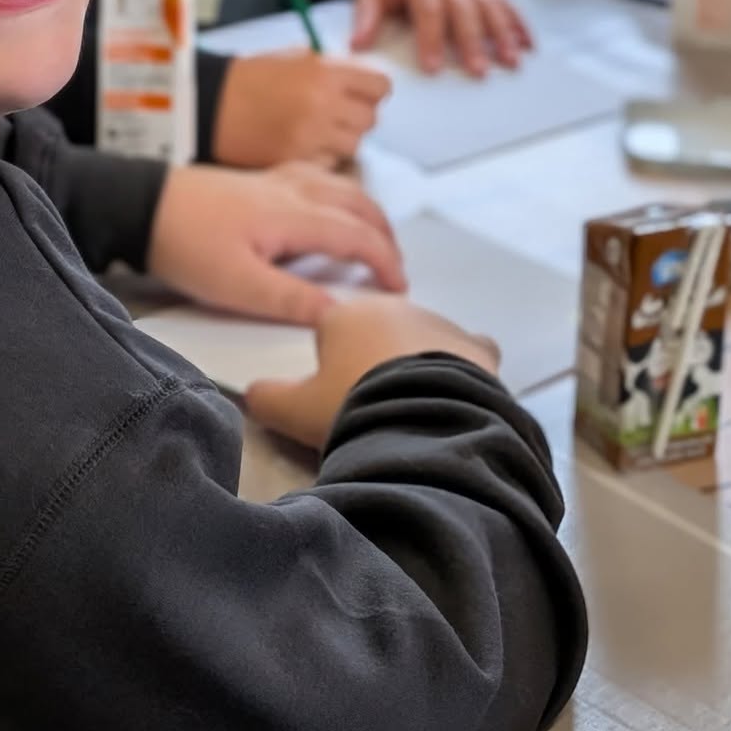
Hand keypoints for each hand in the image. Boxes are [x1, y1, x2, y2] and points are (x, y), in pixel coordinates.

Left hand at [147, 162, 406, 324]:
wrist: (139, 204)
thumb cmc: (184, 244)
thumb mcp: (236, 286)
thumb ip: (290, 300)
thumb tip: (338, 314)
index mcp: (294, 215)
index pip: (358, 235)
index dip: (386, 262)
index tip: (399, 289)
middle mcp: (293, 190)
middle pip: (358, 204)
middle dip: (385, 235)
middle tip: (394, 268)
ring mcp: (275, 180)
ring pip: (340, 186)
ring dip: (366, 211)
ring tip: (374, 238)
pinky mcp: (258, 179)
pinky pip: (316, 176)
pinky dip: (338, 191)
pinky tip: (329, 203)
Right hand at [213, 49, 389, 167]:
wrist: (210, 104)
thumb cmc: (250, 78)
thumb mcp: (295, 59)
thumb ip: (333, 69)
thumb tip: (362, 83)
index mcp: (326, 73)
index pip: (380, 87)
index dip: (373, 92)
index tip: (362, 95)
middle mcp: (324, 104)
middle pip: (370, 119)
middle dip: (356, 118)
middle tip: (336, 116)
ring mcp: (312, 136)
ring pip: (354, 145)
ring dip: (341, 141)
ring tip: (317, 133)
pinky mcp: (298, 161)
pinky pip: (330, 164)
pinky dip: (322, 158)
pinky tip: (301, 147)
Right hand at [245, 293, 500, 449]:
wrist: (422, 423)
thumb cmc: (352, 409)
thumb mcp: (293, 411)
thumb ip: (266, 398)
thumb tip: (253, 393)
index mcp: (345, 313)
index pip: (329, 330)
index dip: (328, 365)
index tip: (333, 397)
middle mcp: (394, 307)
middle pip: (378, 333)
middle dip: (373, 362)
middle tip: (370, 406)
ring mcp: (439, 322)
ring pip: (421, 341)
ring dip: (416, 366)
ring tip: (410, 410)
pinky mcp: (476, 346)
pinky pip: (467, 353)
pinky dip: (461, 370)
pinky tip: (453, 397)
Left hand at [351, 0, 531, 75]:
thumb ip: (366, 15)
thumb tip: (358, 47)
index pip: (427, 9)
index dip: (432, 38)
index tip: (434, 67)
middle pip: (464, 9)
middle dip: (473, 41)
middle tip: (480, 71)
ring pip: (490, 4)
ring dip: (503, 33)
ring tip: (512, 60)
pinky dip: (517, 20)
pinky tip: (528, 42)